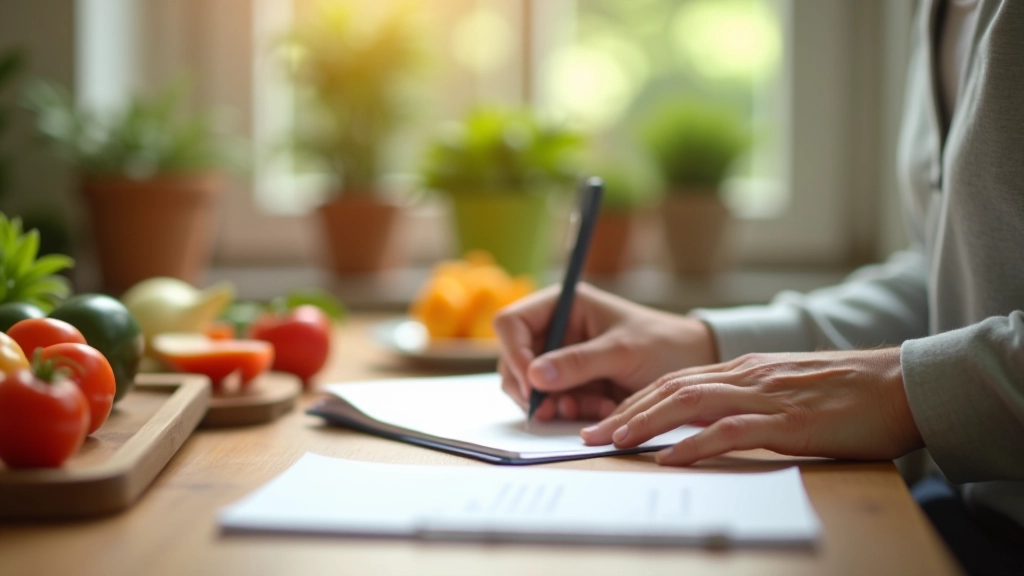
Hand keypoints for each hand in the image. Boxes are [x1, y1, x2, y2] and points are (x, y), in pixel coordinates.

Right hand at [494, 283, 717, 420]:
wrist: (693, 365)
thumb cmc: (663, 344)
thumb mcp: (622, 351)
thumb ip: (579, 363)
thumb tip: (535, 376)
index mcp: (562, 305)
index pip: (511, 323)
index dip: (514, 353)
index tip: (532, 384)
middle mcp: (555, 330)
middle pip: (514, 360)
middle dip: (535, 388)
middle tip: (556, 409)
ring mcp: (561, 359)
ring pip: (532, 387)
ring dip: (558, 404)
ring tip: (596, 407)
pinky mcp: (572, 384)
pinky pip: (554, 403)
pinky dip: (573, 412)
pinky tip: (603, 408)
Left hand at [580, 348, 923, 465]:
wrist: (900, 384)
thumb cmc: (846, 394)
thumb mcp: (786, 391)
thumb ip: (747, 401)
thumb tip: (708, 428)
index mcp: (744, 369)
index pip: (675, 381)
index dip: (634, 400)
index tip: (604, 421)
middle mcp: (746, 375)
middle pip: (670, 388)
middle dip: (625, 412)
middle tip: (590, 435)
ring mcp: (765, 395)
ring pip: (690, 403)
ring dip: (646, 423)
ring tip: (613, 442)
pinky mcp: (788, 420)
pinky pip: (731, 430)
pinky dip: (695, 444)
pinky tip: (670, 457)